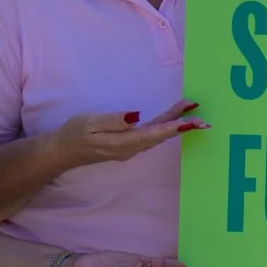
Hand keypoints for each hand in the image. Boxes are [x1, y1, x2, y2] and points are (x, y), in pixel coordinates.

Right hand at [52, 101, 205, 168]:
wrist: (63, 152)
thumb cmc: (74, 134)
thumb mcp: (89, 123)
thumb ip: (114, 121)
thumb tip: (136, 117)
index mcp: (123, 142)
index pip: (152, 133)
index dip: (172, 127)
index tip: (189, 121)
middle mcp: (131, 148)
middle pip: (161, 136)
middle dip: (182, 127)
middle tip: (203, 120)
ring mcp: (131, 148)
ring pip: (158, 135)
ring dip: (176, 125)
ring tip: (193, 114)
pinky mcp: (129, 145)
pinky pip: (152, 135)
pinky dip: (166, 127)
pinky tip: (175, 121)